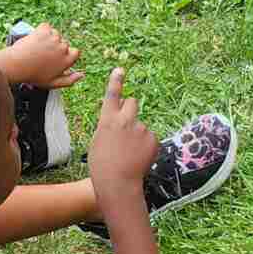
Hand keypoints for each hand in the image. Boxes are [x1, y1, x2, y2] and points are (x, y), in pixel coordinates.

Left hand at [2, 23, 81, 88]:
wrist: (16, 65)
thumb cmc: (33, 76)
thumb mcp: (53, 84)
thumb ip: (70, 80)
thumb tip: (82, 75)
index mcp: (67, 60)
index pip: (75, 52)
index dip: (65, 55)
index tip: (56, 58)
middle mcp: (63, 47)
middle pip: (64, 43)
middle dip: (55, 47)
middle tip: (42, 54)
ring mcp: (54, 38)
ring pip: (55, 34)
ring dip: (48, 38)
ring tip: (37, 47)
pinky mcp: (44, 30)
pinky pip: (46, 27)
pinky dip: (41, 31)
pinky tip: (35, 39)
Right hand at [87, 68, 158, 211]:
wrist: (118, 183)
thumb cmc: (102, 165)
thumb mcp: (99, 140)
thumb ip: (109, 125)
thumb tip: (120, 115)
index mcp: (107, 120)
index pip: (112, 95)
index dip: (116, 81)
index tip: (120, 70)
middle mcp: (126, 120)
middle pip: (133, 103)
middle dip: (131, 108)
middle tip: (127, 124)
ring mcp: (141, 129)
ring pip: (141, 126)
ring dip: (138, 135)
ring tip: (129, 154)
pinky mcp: (153, 138)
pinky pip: (150, 138)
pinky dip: (146, 146)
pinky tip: (139, 158)